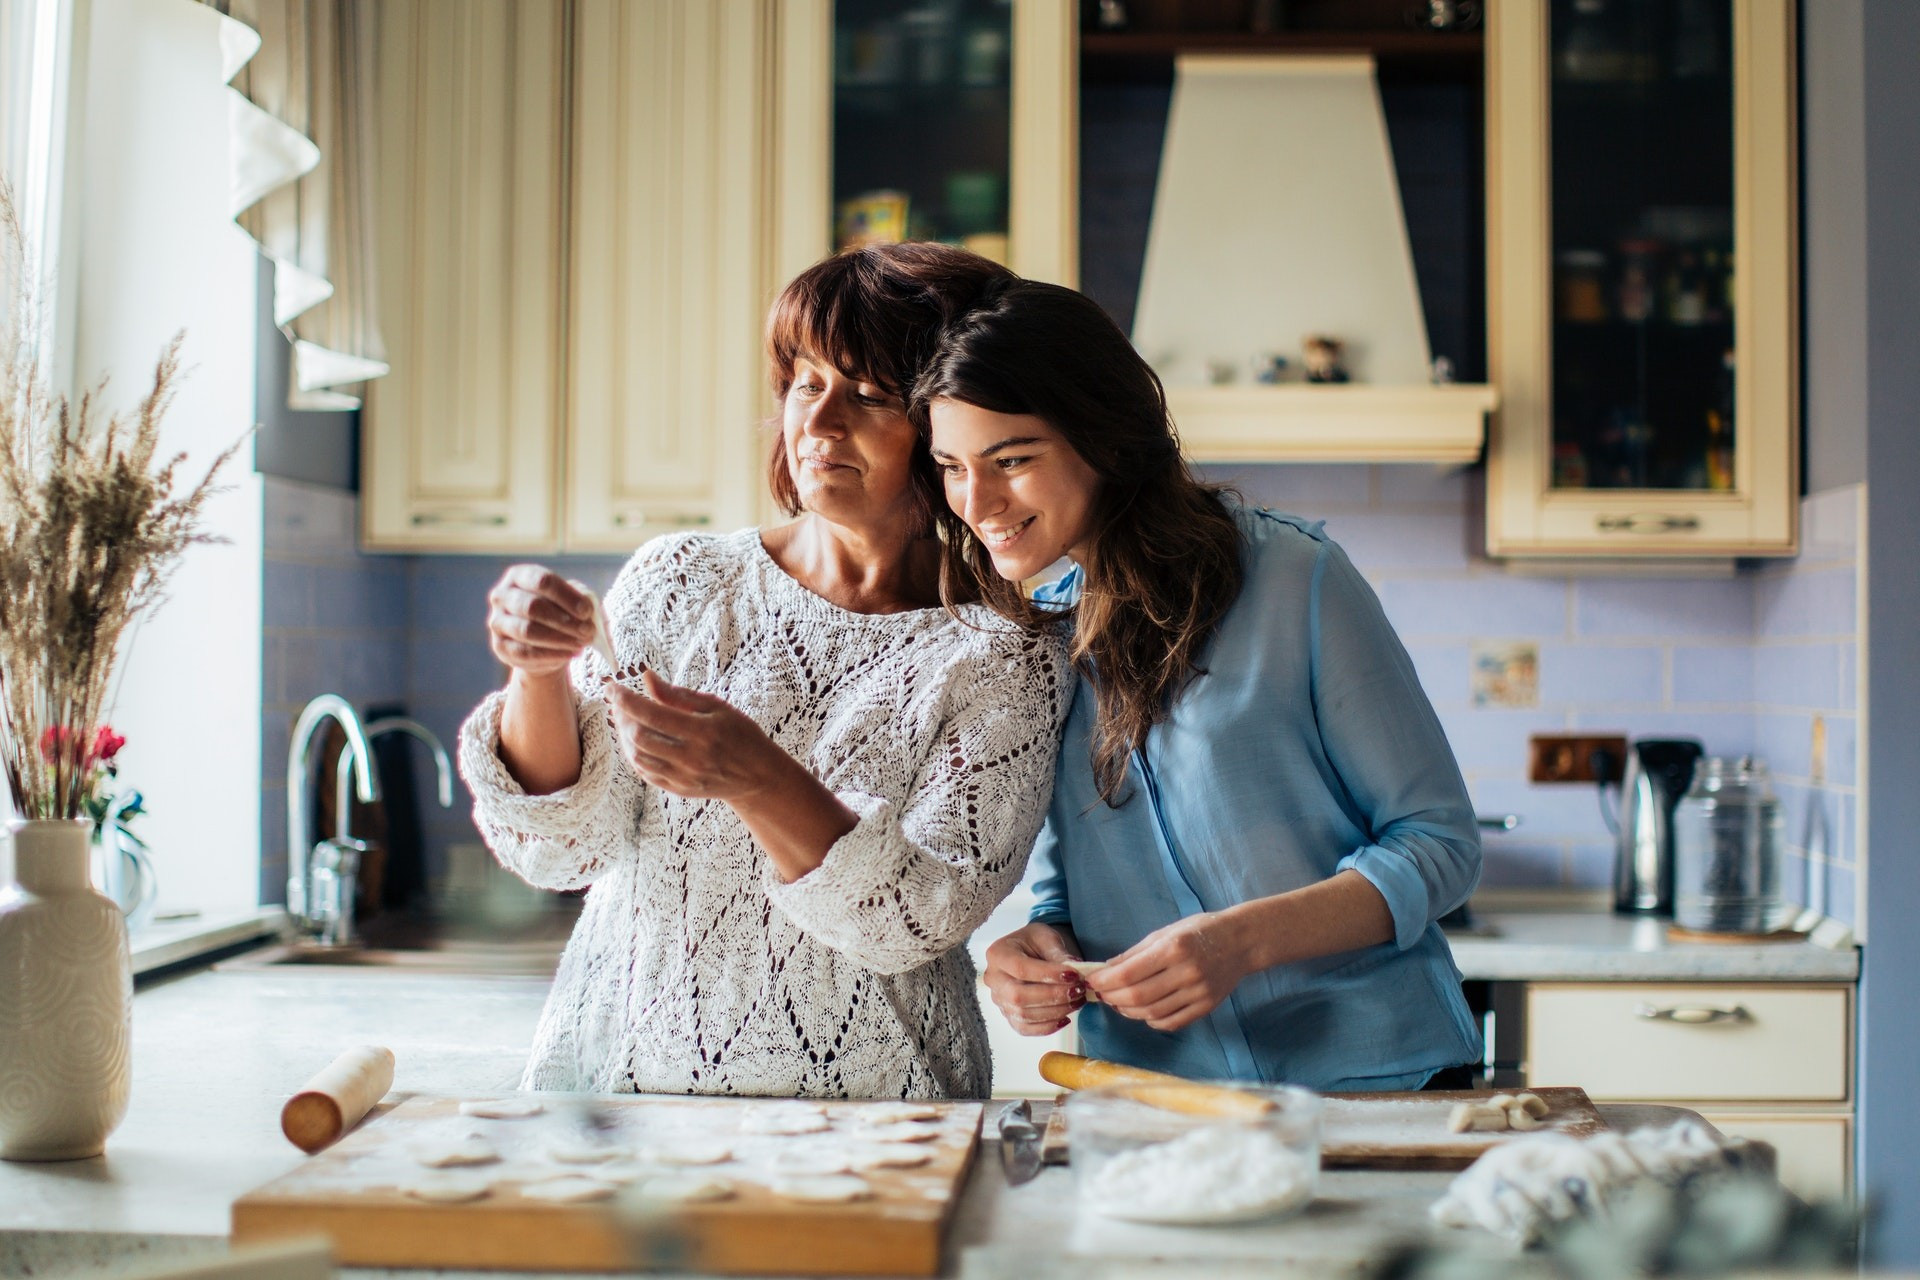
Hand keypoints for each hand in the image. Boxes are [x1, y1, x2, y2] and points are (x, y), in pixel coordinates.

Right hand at [487, 565, 594, 677]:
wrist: (542, 643)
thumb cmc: (558, 612)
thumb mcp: (570, 600)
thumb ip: (578, 600)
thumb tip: (586, 611)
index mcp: (519, 576)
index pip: (542, 581)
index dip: (567, 596)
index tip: (587, 611)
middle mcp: (502, 596)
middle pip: (532, 606)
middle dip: (564, 621)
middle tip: (587, 631)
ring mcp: (497, 621)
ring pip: (527, 631)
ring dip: (559, 639)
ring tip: (581, 643)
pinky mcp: (499, 646)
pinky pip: (525, 653)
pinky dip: (551, 655)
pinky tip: (570, 654)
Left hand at [606, 670, 783, 800]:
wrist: (759, 776)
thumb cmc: (740, 734)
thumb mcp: (716, 707)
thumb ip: (678, 695)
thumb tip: (647, 677)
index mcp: (702, 732)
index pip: (651, 713)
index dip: (626, 699)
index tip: (612, 686)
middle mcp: (691, 758)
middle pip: (639, 737)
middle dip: (621, 717)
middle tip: (617, 702)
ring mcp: (684, 778)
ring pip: (637, 757)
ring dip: (624, 737)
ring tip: (624, 719)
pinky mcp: (679, 790)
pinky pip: (645, 773)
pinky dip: (634, 755)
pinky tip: (635, 740)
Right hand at [982, 923, 1085, 1035]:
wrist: (1030, 953)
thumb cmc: (1036, 943)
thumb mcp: (1047, 938)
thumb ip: (1058, 954)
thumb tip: (1075, 969)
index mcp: (998, 954)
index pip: (1020, 968)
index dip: (1048, 974)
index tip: (1073, 974)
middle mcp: (993, 979)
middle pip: (1018, 995)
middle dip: (1053, 996)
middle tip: (1078, 990)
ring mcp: (999, 1000)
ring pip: (1023, 1014)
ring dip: (1055, 1011)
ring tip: (1077, 1001)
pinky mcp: (1008, 1015)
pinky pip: (1025, 1029)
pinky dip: (1047, 1027)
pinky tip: (1065, 1018)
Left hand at [1087, 912, 1249, 1032]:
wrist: (1241, 941)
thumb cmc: (1200, 931)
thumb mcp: (1165, 932)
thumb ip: (1135, 953)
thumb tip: (1106, 969)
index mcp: (1174, 948)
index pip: (1129, 973)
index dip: (1106, 981)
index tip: (1093, 981)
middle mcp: (1186, 972)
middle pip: (1138, 997)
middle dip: (1113, 998)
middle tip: (1102, 994)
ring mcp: (1198, 992)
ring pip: (1152, 1012)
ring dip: (1128, 1011)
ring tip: (1118, 1004)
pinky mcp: (1206, 1007)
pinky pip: (1172, 1022)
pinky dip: (1152, 1021)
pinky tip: (1143, 1012)